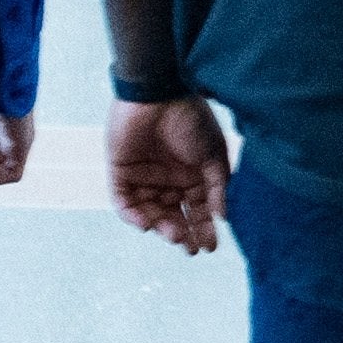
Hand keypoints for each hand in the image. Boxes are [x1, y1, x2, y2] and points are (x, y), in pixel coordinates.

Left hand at [106, 92, 231, 255]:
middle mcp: (168, 179)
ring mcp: (144, 177)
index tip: (210, 247)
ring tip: (174, 235)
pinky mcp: (121, 172)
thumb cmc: (192, 120)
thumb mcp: (214, 156)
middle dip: (183, 234)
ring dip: (161, 227)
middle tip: (190, 248)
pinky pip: (124, 203)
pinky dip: (133, 217)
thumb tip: (222, 218)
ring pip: (150, 213)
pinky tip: (147, 224)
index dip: (204, 229)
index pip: (197, 210)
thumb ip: (218, 189)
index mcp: (191, 176)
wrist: (160, 95)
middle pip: (174, 216)